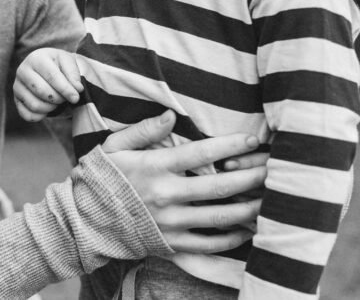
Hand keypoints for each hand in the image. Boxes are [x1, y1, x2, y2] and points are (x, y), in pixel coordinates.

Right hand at [13, 48, 83, 121]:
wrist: (49, 68)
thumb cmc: (59, 65)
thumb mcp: (69, 62)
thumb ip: (74, 74)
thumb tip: (76, 88)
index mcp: (36, 58)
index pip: (51, 76)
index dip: (65, 89)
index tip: (76, 97)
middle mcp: (23, 70)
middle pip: (42, 91)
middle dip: (58, 98)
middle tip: (65, 98)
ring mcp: (17, 86)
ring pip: (35, 105)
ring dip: (51, 107)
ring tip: (57, 102)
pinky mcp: (16, 100)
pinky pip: (27, 115)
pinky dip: (41, 116)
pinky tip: (48, 109)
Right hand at [103, 111, 264, 253]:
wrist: (86, 220)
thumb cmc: (102, 178)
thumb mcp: (115, 147)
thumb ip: (144, 130)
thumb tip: (172, 114)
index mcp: (154, 167)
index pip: (201, 153)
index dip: (230, 145)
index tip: (252, 139)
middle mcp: (165, 195)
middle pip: (220, 186)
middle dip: (251, 176)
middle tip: (273, 168)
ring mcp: (170, 222)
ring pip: (221, 216)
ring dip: (250, 207)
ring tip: (270, 199)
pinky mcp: (172, 244)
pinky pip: (210, 243)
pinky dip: (232, 237)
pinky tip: (247, 228)